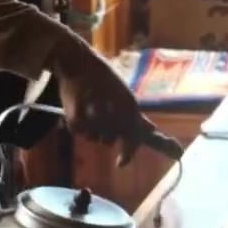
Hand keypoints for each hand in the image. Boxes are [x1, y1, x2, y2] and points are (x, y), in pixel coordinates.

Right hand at [51, 45, 155, 165]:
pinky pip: (82, 134)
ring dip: (95, 131)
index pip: (132, 137)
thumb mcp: (124, 94)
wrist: (78, 63)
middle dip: (109, 134)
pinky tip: (80, 110)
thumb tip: (151, 130)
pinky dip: (81, 126)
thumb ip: (136, 116)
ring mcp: (94, 119)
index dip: (129, 152)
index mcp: (128, 106)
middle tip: (102, 116)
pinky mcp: (76, 120)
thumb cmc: (103, 78)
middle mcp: (113, 114)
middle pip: (110, 140)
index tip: (121, 163)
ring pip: (96, 138)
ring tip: (91, 109)